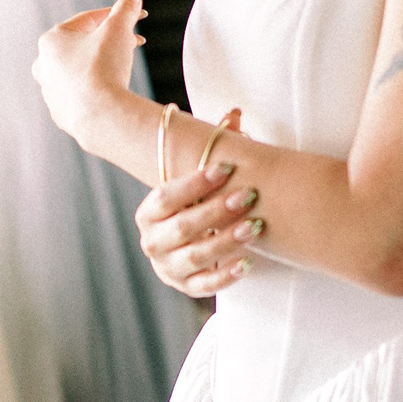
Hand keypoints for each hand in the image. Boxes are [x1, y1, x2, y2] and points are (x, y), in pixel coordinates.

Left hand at [34, 0, 144, 148]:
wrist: (101, 116)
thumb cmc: (104, 68)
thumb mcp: (118, 30)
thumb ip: (126, 9)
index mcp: (51, 40)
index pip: (88, 20)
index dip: (117, 16)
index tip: (138, 17)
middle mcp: (44, 65)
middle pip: (83, 45)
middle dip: (110, 40)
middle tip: (134, 41)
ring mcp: (50, 91)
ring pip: (80, 70)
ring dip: (102, 64)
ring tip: (124, 65)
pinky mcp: (61, 113)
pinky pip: (81, 94)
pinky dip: (96, 89)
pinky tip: (112, 90)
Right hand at [135, 109, 257, 297]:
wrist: (195, 242)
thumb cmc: (202, 202)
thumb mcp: (204, 178)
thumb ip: (215, 146)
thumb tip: (236, 114)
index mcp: (148, 212)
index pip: (166, 196)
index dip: (194, 183)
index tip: (225, 168)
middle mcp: (151, 241)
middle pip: (181, 226)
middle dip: (216, 210)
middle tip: (248, 196)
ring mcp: (166, 267)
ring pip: (195, 256)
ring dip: (226, 240)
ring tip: (254, 226)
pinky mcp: (185, 287)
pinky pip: (204, 286)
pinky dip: (225, 275)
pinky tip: (247, 261)